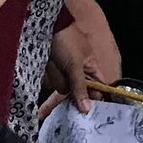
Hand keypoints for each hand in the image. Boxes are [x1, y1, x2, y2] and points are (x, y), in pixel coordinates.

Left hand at [41, 0, 120, 115]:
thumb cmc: (66, 40)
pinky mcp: (51, 71)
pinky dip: (45, 71)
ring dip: (53, 74)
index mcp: (92, 71)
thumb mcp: (75, 63)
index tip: (84, 119)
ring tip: (52, 58)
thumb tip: (87, 109)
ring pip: (58, 86)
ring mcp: (64, 72)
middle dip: (65, 83)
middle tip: (58, 81)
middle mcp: (80, 74)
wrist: (45, 24)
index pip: (97, 94)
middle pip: (73, 93)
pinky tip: (45, 60)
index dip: (91, 105)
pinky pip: (47, 80)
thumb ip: (80, 86)